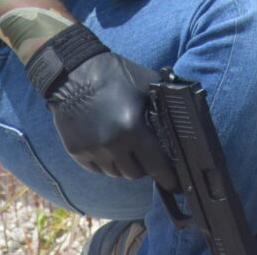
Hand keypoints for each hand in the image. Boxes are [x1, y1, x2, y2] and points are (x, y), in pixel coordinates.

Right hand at [27, 25, 176, 189]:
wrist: (74, 71)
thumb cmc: (115, 74)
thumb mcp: (146, 84)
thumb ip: (163, 105)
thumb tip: (182, 122)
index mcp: (132, 128)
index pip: (155, 164)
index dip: (167, 177)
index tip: (173, 185)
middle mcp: (112, 144)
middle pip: (135, 173)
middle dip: (143, 166)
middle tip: (145, 154)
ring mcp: (92, 150)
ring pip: (115, 173)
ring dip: (123, 165)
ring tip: (124, 146)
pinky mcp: (76, 151)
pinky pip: (97, 169)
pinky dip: (105, 162)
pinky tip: (106, 145)